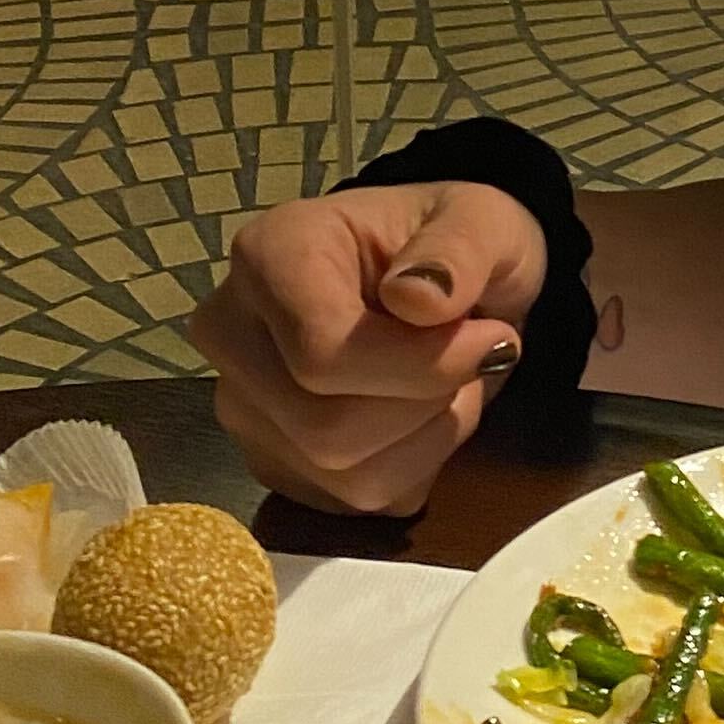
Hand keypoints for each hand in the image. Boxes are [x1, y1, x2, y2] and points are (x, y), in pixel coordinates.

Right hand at [190, 179, 549, 514]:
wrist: (434, 284)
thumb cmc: (453, 246)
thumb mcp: (484, 221)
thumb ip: (461, 248)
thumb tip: (417, 301)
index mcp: (268, 256)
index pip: (322, 355)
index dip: (423, 364)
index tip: (492, 337)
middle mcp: (231, 335)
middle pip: (325, 428)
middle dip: (426, 404)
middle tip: (474, 357)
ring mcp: (243, 407)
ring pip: (343, 475)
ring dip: (428, 437)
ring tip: (448, 380)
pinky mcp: (272, 464)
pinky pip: (354, 502)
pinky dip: (414, 468)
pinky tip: (420, 412)